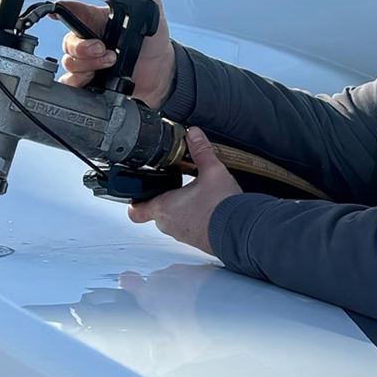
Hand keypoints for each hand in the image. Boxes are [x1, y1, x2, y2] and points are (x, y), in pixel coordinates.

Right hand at [57, 0, 175, 107]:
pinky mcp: (88, 82)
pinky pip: (70, 83)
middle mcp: (88, 41)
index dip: (60, 9)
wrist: (161, 74)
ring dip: (86, 64)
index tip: (56, 11)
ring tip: (110, 63)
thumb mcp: (153, 14)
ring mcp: (87, 63)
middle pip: (67, 41)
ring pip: (68, 62)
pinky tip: (95, 80)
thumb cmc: (152, 43)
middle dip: (81, 46)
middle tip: (101, 48)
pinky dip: (79, 82)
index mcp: (97, 20)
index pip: (72, 11)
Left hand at [127, 128, 240, 255]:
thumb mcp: (212, 171)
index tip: (138, 195)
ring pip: (174, 222)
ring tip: (197, 197)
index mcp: (165, 207)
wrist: (241, 231)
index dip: (134, 202)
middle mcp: (170, 224)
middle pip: (156, 213)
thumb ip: (201, 151)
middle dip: (164, 201)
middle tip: (176, 188)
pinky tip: (210, 209)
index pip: (136, 211)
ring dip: (181, 211)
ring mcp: (184, 236)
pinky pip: (190, 230)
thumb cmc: (221, 206)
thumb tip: (194, 134)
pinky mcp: (198, 242)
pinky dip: (195, 220)